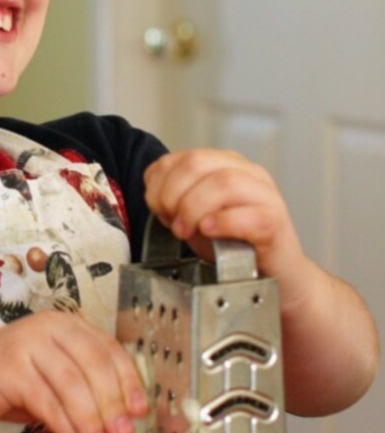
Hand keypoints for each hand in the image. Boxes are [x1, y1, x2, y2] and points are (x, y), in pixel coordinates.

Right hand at [0, 312, 148, 432]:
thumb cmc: (6, 383)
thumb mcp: (51, 378)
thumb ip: (83, 389)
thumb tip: (121, 422)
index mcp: (65, 325)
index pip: (108, 349)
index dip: (128, 381)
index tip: (140, 411)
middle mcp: (49, 327)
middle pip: (95, 366)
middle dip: (114, 405)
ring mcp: (28, 344)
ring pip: (74, 386)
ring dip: (93, 423)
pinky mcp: (11, 369)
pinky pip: (49, 403)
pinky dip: (69, 430)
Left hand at [143, 149, 304, 290]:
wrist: (276, 275)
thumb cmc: (235, 245)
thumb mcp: (196, 217)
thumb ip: (175, 200)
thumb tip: (156, 196)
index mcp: (226, 164)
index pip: (182, 156)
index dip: (160, 183)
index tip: (158, 209)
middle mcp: (247, 173)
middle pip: (198, 163)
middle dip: (172, 194)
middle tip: (170, 222)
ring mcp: (265, 195)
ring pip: (224, 182)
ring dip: (193, 208)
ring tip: (186, 230)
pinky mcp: (275, 222)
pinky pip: (248, 215)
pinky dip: (222, 223)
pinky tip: (209, 231)